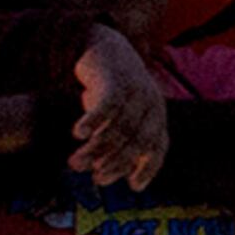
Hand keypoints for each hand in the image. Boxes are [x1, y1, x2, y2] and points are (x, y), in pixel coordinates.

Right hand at [70, 28, 166, 190]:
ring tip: (76, 163)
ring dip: (96, 149)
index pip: (158, 147)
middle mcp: (152, 106)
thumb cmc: (114, 91)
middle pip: (137, 141)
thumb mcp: (125, 115)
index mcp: (158, 117)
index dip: (149, 168)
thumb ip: (124, 139)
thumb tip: (112, 174)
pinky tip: (78, 134)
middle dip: (117, 163)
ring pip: (119, 127)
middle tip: (97, 178)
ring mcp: (136, 93)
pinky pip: (106, 105)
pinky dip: (93, 121)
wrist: (105, 48)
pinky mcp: (116, 81)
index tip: (135, 186)